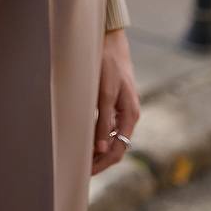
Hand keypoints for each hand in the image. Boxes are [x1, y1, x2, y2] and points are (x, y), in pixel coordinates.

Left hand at [92, 27, 139, 174]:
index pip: (118, 150)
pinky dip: (97, 134)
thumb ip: (103, 120)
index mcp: (130, 115)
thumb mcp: (105, 92)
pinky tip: (84, 135)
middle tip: (80, 168)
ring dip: (97, 148)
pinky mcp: (114, 100)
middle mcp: (128, 114)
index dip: (102, 163)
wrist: (109, 39)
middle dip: (99, 159)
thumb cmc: (108, 63)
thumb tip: (100, 149)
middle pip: (116, 146)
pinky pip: (108, 125)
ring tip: (79, 155)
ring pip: (111, 137)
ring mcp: (122, 108)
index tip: (86, 171)